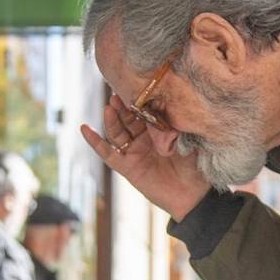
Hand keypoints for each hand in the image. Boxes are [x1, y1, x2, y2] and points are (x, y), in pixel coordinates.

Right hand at [80, 95, 211, 221]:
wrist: (193, 195)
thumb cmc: (194, 166)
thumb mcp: (188, 141)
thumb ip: (175, 128)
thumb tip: (163, 115)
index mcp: (159, 129)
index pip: (145, 110)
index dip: (139, 99)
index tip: (135, 84)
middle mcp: (144, 138)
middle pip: (128, 118)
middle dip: (122, 105)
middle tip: (118, 92)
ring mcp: (134, 152)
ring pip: (117, 132)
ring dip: (111, 120)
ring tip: (109, 108)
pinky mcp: (127, 167)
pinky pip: (108, 153)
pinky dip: (95, 141)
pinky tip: (84, 128)